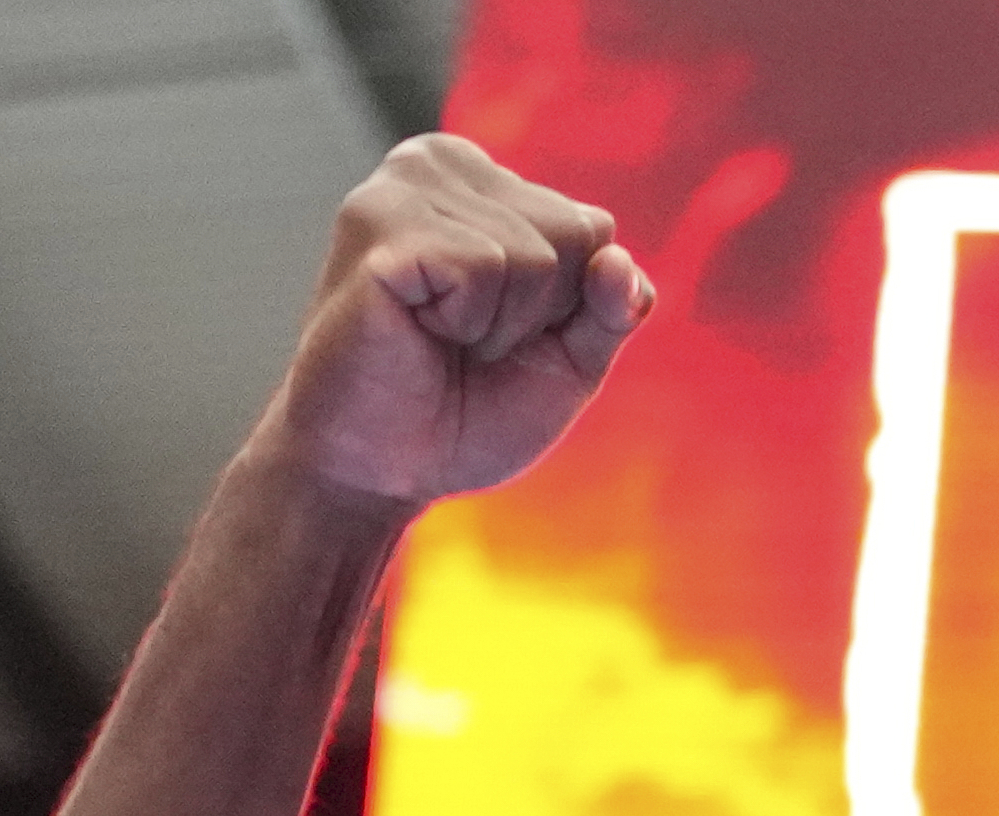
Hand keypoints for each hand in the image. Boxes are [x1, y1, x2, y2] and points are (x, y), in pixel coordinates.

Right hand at [259, 134, 653, 504]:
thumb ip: (613, 309)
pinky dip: (468, 322)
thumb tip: (619, 258)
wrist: (384, 469)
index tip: (503, 334)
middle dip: (539, 312)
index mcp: (483, 181)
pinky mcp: (379, 226)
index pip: (594, 229)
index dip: (567, 307)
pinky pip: (485, 266)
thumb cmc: (469, 409)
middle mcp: (439, 163)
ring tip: (439, 337)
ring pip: (535, 253)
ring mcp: (402, 189)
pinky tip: (418, 328)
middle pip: (575, 231)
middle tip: (468, 343)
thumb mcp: (571, 360)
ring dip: (500, 325)